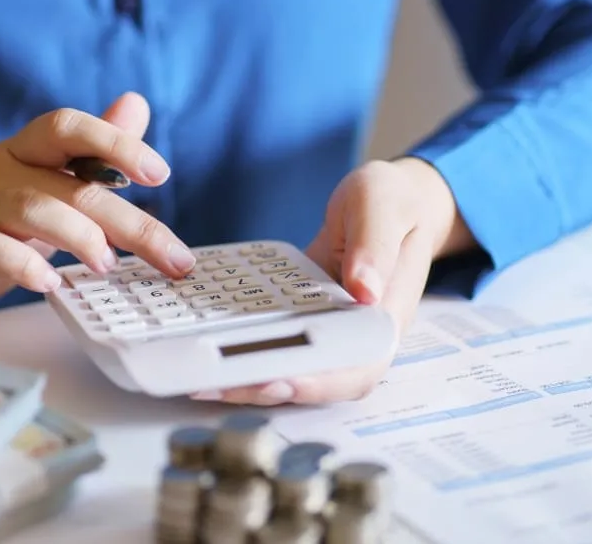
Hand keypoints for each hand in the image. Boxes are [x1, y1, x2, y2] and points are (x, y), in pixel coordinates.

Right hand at [0, 92, 196, 333]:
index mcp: (23, 153)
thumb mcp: (46, 189)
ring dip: (79, 236)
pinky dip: (22, 265)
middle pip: (69, 184)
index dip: (114, 142)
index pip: (66, 126)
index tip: (159, 174)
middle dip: (129, 221)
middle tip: (170, 256)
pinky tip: (50, 283)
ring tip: (108, 265)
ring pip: (29, 208)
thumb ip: (91, 154)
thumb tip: (137, 106)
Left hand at [192, 157, 474, 405]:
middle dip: (265, 389)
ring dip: (247, 382)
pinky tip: (204, 354)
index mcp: (384, 317)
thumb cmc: (391, 203)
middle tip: (214, 384)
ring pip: (291, 373)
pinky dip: (241, 358)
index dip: (317, 383)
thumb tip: (365, 290)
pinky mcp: (302, 325)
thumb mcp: (384, 206)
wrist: (386, 204)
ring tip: (199, 379)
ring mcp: (328, 334)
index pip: (357, 369)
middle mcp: (356, 337)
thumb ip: (374, 244)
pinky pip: (274, 349)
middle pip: (316, 382)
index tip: (275, 380)